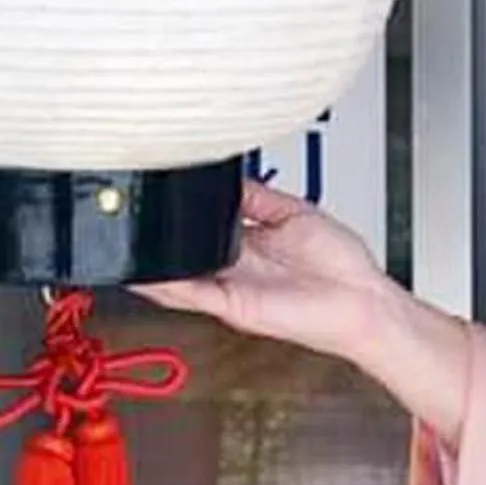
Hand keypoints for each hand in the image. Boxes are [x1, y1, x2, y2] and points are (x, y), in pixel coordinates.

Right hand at [138, 181, 474, 437]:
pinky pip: (191, 294)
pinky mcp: (233, 305)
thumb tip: (229, 179)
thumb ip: (258, 198)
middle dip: (158, 236)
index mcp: (247, 245)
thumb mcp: (294, 213)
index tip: (158, 192)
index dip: (180, 214)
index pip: (203, 228)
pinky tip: (145, 272)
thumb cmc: (340, 267)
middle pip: (184, 252)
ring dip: (150, 263)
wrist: (361, 301)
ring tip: (123, 241)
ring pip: (176, 277)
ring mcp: (231, 288)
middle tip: (130, 213)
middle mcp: (234, 268)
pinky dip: (165, 284)